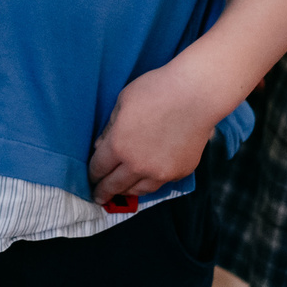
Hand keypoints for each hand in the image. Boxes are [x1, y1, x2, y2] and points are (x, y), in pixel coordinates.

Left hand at [87, 59, 219, 208]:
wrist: (195, 94)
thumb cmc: (156, 90)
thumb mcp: (123, 101)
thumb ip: (110, 127)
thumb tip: (101, 147)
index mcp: (118, 146)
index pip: (98, 168)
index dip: (92, 175)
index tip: (90, 180)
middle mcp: (137, 165)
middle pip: (115, 185)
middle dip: (104, 192)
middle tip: (99, 197)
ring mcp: (160, 172)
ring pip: (138, 190)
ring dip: (126, 191)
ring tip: (122, 190)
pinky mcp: (179, 172)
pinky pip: (160, 183)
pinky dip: (150, 182)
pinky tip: (147, 178)